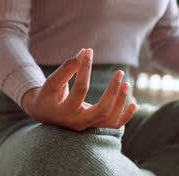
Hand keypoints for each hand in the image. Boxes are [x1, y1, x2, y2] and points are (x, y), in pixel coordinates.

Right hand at [21, 48, 136, 130]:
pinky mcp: (94, 125)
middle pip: (101, 110)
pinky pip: (113, 124)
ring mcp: (87, 125)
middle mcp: (77, 122)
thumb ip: (68, 68)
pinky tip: (134, 104)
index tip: (88, 52)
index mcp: (64, 111)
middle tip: (120, 72)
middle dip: (113, 91)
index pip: (80, 89)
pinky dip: (125, 116)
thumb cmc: (48, 94)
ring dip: (121, 102)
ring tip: (126, 83)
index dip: (85, 68)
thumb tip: (85, 52)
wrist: (44, 114)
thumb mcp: (53, 81)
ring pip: (109, 119)